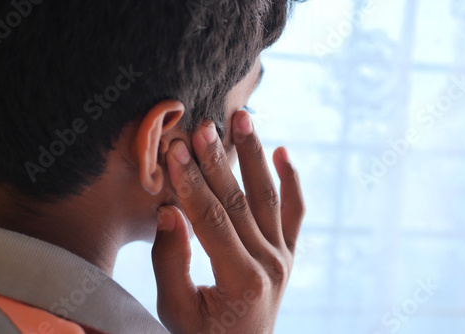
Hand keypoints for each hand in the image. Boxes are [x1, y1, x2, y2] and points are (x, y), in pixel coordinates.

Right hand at [151, 110, 304, 333]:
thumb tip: (169, 210)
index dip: (191, 184)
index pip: (211, 220)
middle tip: (202, 127)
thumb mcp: (176, 310)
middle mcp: (270, 264)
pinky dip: (292, 181)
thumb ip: (171, 261)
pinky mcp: (288, 253)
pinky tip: (283, 151)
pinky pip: (295, 212)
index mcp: (240, 279)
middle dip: (217, 161)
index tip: (175, 151)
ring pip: (269, 196)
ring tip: (243, 119)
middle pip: (239, 201)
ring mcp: (284, 257)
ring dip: (254, 155)